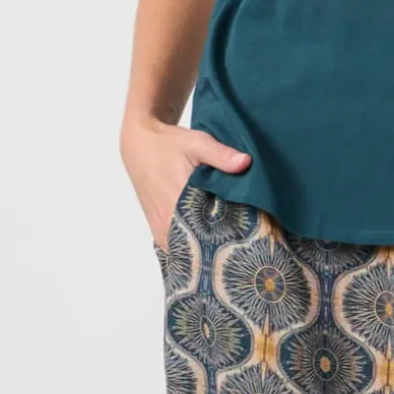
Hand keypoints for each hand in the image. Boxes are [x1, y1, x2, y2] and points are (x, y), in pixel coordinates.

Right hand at [120, 116, 251, 251]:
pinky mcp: (158, 231)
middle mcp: (168, 223)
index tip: (253, 236)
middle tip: (249, 241)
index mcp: (179, 204)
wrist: (140, 147)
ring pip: (190, 251)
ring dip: (209, 248)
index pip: (211, 233)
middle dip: (224, 245)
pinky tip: (212, 240)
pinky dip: (195, 247)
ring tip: (234, 241)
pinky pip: (179, 248)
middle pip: (201, 246)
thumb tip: (246, 163)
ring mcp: (162, 230)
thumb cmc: (169, 145)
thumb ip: (221, 155)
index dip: (233, 236)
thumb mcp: (197, 143)